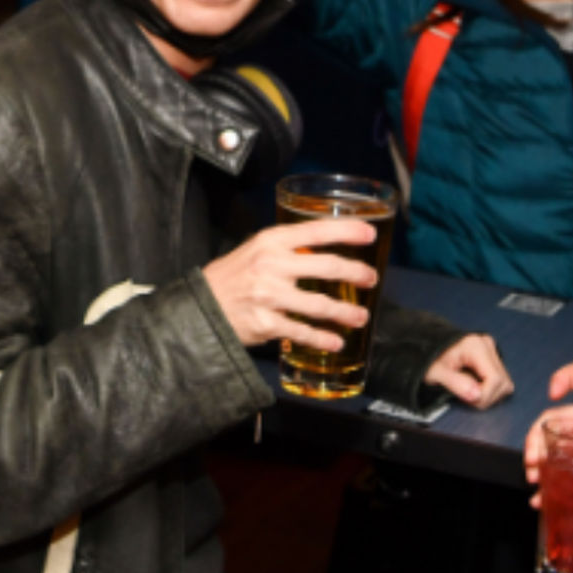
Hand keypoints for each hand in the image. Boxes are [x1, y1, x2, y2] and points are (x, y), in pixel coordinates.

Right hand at [202, 218, 377, 351]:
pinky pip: (303, 332)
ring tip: (360, 317)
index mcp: (270, 241)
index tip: (369, 233)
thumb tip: (324, 253)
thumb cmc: (232, 276)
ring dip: (345, 312)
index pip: (316, 231)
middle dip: (355, 272)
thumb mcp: (255, 250)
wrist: (201, 305)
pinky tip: (335, 342)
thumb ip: (287, 250)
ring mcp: (269, 295)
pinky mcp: (267, 323)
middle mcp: (271, 265)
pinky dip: (322, 339)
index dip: (347, 231)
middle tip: (370, 278)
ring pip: (320, 304)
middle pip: (326, 266)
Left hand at [424, 334, 512, 407]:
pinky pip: (500, 380)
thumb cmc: (427, 358)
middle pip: (503, 382)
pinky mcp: (490, 356)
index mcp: (475, 346)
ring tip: (468, 391)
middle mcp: (487, 345)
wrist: (422, 346)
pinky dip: (489, 388)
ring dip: (489, 394)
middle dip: (487, 396)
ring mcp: (490, 350)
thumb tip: (477, 395)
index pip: (495, 379)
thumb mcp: (435, 372)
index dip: (484, 396)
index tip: (468, 399)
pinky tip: (473, 386)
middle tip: (466, 397)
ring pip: (504, 383)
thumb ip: (455, 383)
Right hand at [522, 361, 572, 505]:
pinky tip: (541, 498)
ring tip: (535, 479)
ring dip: (536, 459)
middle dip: (537, 436)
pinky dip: (546, 483)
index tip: (553, 392)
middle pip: (554, 418)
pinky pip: (555, 468)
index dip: (566, 377)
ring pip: (548, 443)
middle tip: (534, 461)